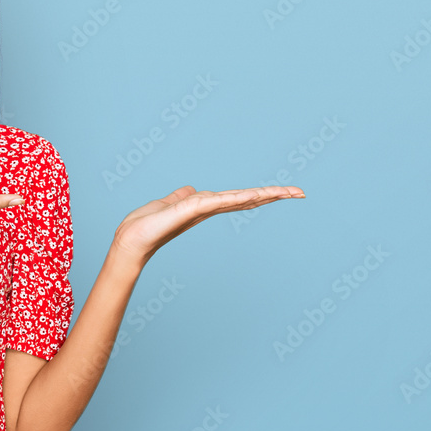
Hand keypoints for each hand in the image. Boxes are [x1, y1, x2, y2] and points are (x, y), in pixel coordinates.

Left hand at [111, 185, 304, 268]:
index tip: (285, 192)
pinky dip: (236, 197)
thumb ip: (181, 198)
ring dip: (263, 195)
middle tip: (300, 193)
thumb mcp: (168, 205)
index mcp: (205, 206)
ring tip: (287, 192)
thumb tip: (191, 191)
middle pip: (247, 200)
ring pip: (238, 199)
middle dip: (273, 196)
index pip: (239, 198)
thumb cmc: (146, 226)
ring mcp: (201, 211)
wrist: (130, 240)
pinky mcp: (190, 211)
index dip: (261, 195)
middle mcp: (208, 209)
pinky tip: (253, 195)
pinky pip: (217, 201)